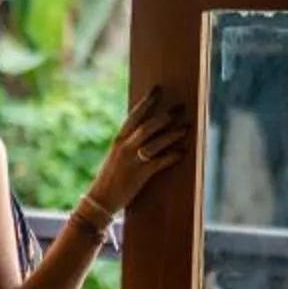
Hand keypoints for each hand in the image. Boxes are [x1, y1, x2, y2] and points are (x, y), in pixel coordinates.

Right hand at [86, 87, 192, 212]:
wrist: (101, 199)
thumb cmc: (111, 176)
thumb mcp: (117, 154)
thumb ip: (129, 142)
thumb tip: (146, 130)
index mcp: (119, 139)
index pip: (134, 115)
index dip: (147, 101)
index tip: (158, 89)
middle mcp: (125, 147)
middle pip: (148, 126)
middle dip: (166, 116)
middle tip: (181, 107)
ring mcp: (132, 161)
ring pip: (155, 143)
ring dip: (173, 134)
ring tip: (186, 128)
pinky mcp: (140, 175)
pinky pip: (159, 162)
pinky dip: (172, 157)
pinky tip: (182, 153)